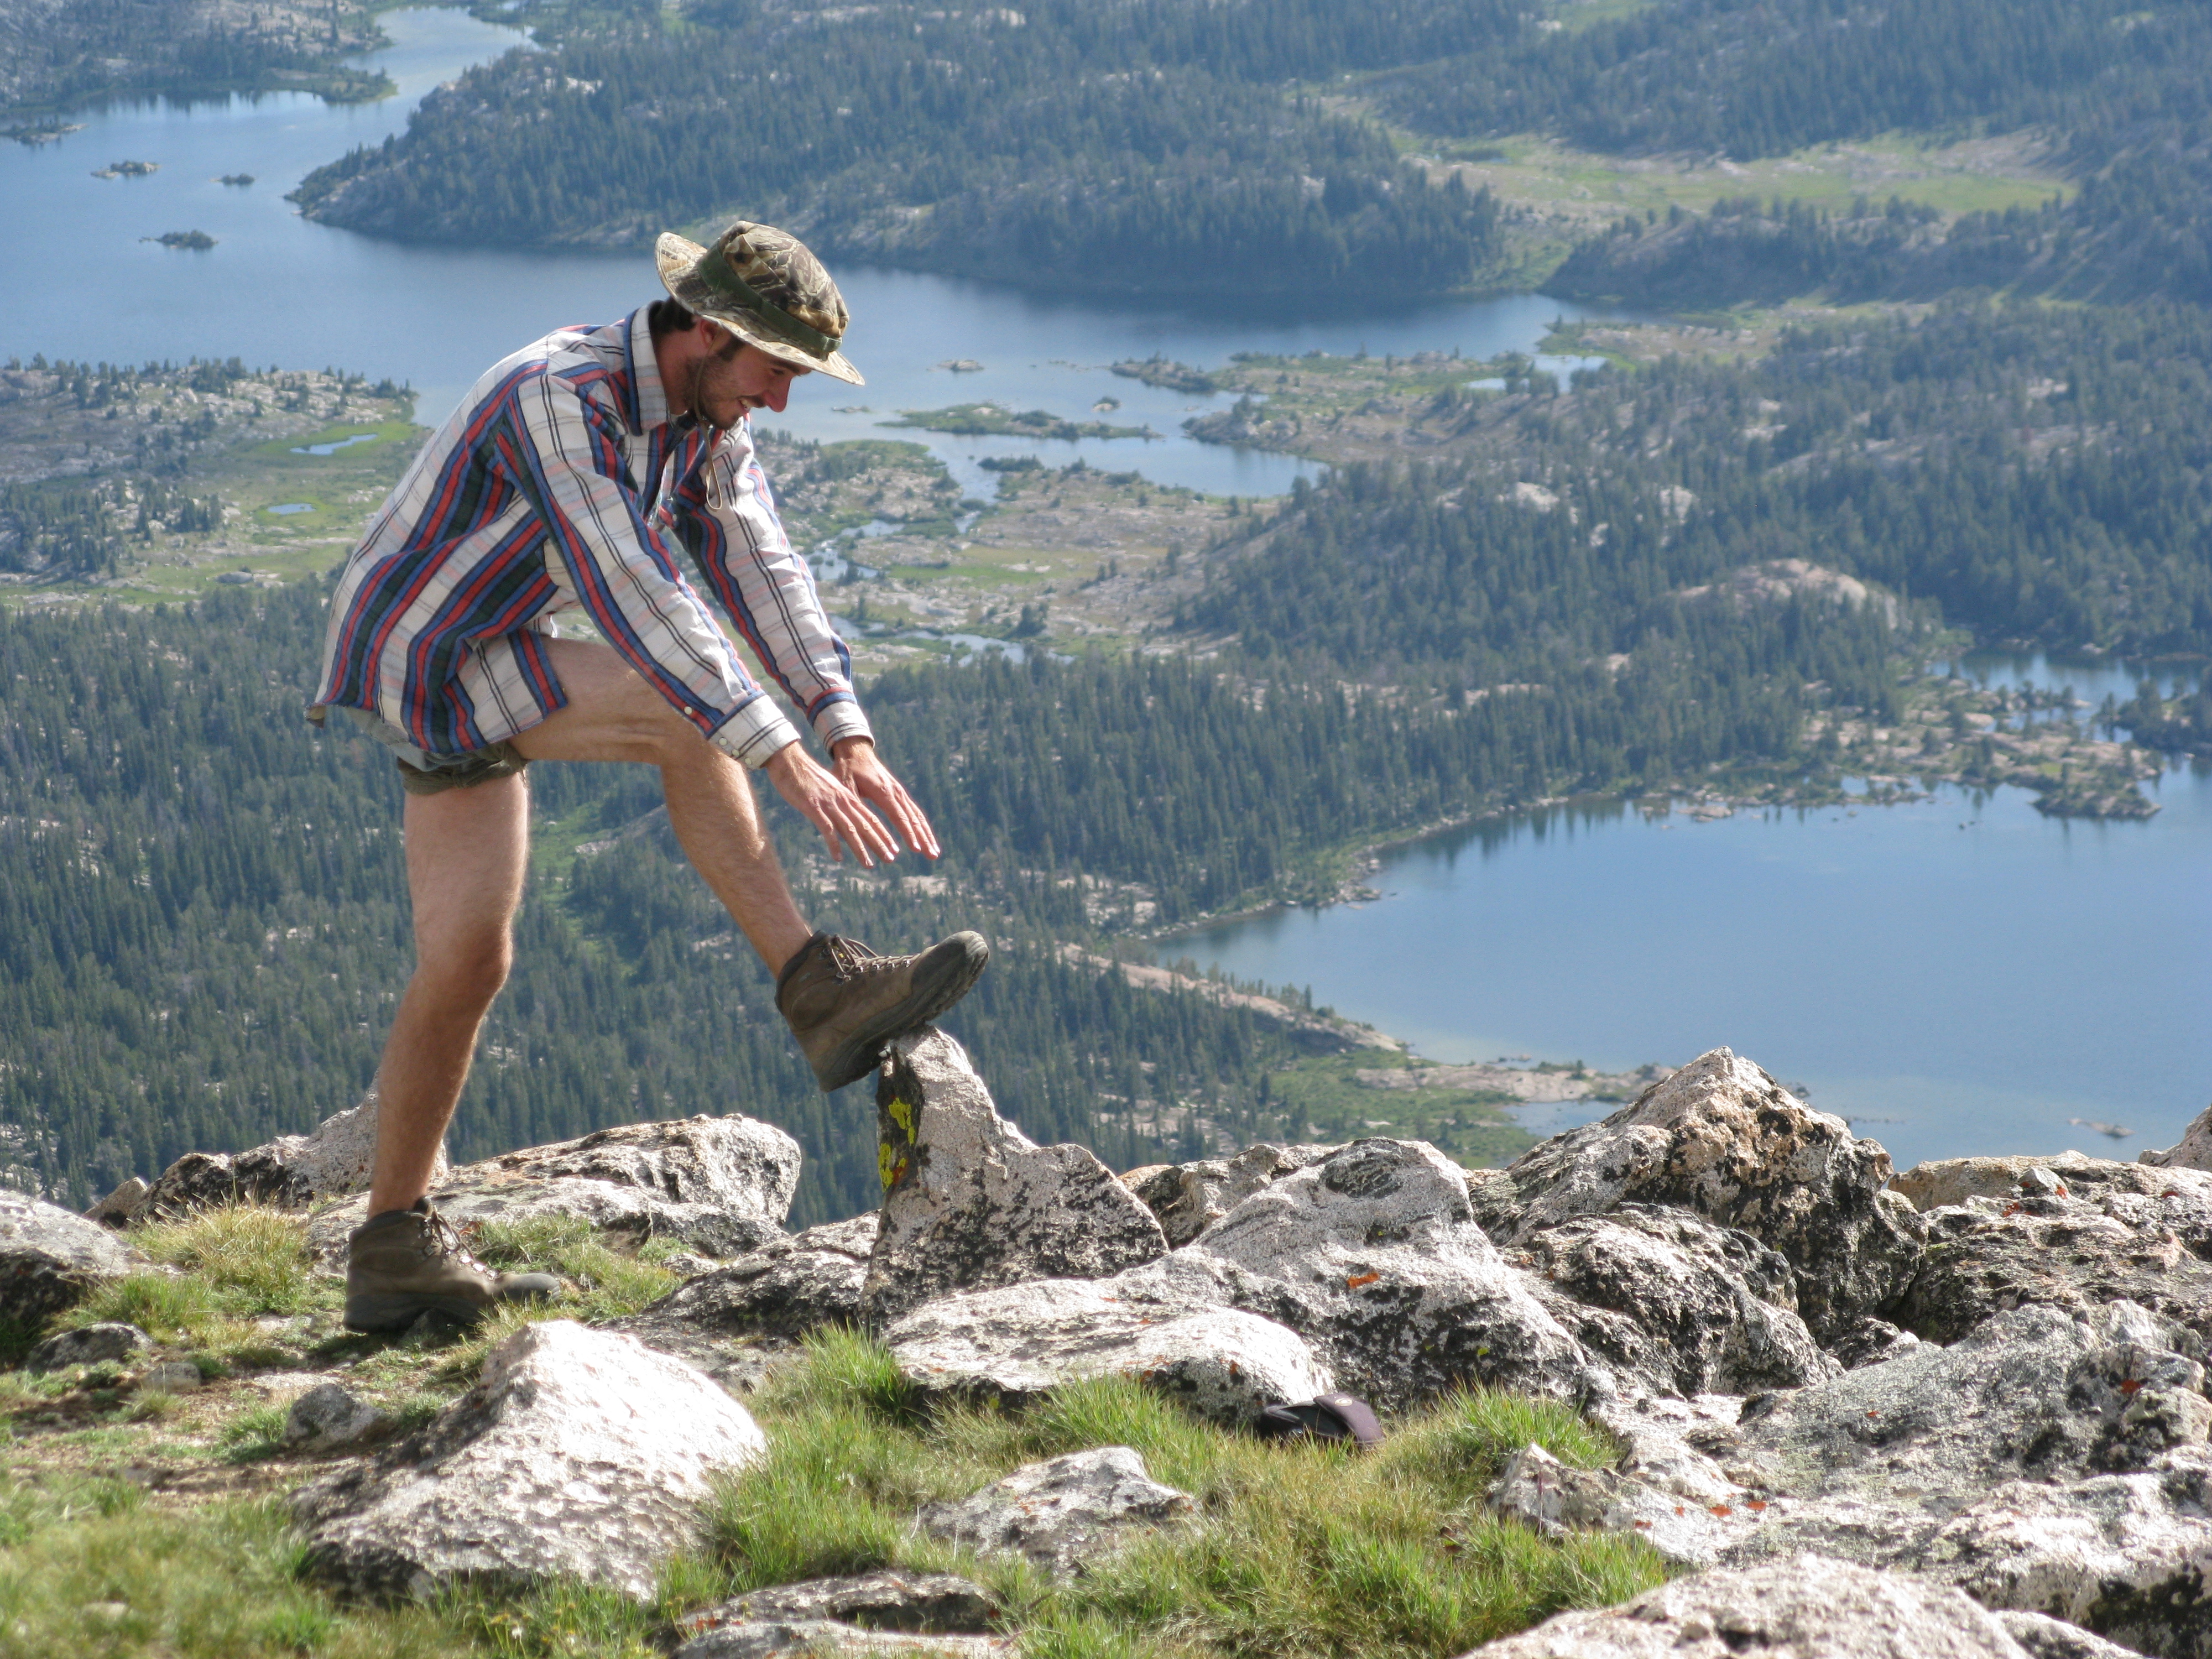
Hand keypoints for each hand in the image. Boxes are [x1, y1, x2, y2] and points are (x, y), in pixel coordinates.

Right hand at [762, 743, 900, 867]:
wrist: (790, 760)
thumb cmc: (807, 776)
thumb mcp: (829, 789)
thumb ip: (839, 803)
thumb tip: (845, 817)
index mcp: (848, 797)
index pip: (871, 818)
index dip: (883, 834)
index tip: (893, 848)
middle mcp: (842, 800)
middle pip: (865, 825)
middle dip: (879, 843)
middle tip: (890, 859)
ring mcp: (829, 804)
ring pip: (850, 829)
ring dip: (860, 848)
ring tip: (869, 864)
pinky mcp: (813, 807)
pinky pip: (827, 828)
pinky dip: (834, 844)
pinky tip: (838, 858)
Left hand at [832, 736, 940, 859]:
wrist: (855, 750)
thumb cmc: (846, 769)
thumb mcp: (845, 785)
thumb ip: (852, 804)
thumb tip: (853, 826)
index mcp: (883, 792)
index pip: (899, 817)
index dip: (908, 834)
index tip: (916, 849)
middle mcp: (896, 792)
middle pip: (914, 819)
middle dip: (925, 839)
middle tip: (933, 856)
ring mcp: (900, 792)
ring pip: (918, 816)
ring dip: (927, 835)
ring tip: (934, 853)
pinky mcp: (899, 793)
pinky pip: (914, 811)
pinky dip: (921, 826)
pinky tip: (925, 838)